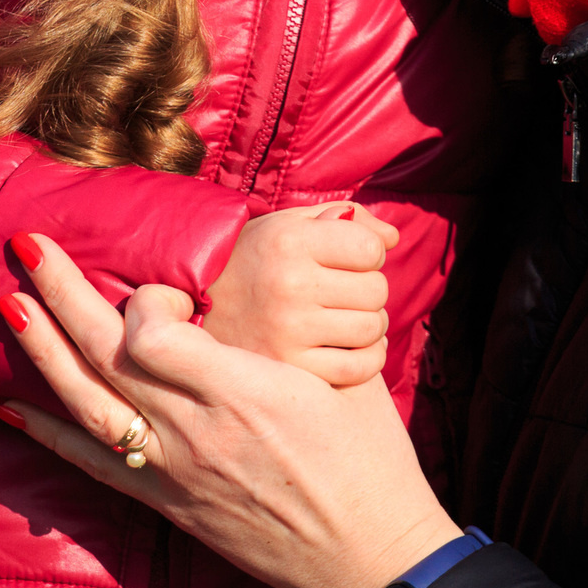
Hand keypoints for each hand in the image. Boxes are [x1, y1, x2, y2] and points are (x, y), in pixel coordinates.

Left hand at [0, 233, 457, 587]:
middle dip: (61, 295)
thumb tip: (284, 253)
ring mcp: (175, 473)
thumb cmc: (370, 460)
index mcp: (244, 393)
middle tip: (28, 247)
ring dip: (42, 354)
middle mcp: (196, 433)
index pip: (153, 337)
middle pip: (106, 356)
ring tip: (8, 307)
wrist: (370, 558)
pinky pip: (93, 466)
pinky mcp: (168, 505)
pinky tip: (11, 406)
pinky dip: (48, 434)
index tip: (165, 289)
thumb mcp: (347, 375)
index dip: (145, 300)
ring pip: (87, 406)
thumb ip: (298, 323)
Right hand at [204, 201, 398, 386]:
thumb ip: (346, 218)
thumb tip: (393, 238)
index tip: (345, 261)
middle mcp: (288, 283)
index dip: (366, 254)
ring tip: (341, 318)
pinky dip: (367, 358)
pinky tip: (348, 345)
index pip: (370, 250)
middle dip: (367, 290)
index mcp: (289, 240)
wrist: (195, 306)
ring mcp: (288, 330)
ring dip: (367, 324)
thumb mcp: (290, 224)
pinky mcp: (291, 369)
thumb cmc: (254, 259)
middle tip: (341, 293)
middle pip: (376, 290)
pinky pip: (360, 367)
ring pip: (372, 329)